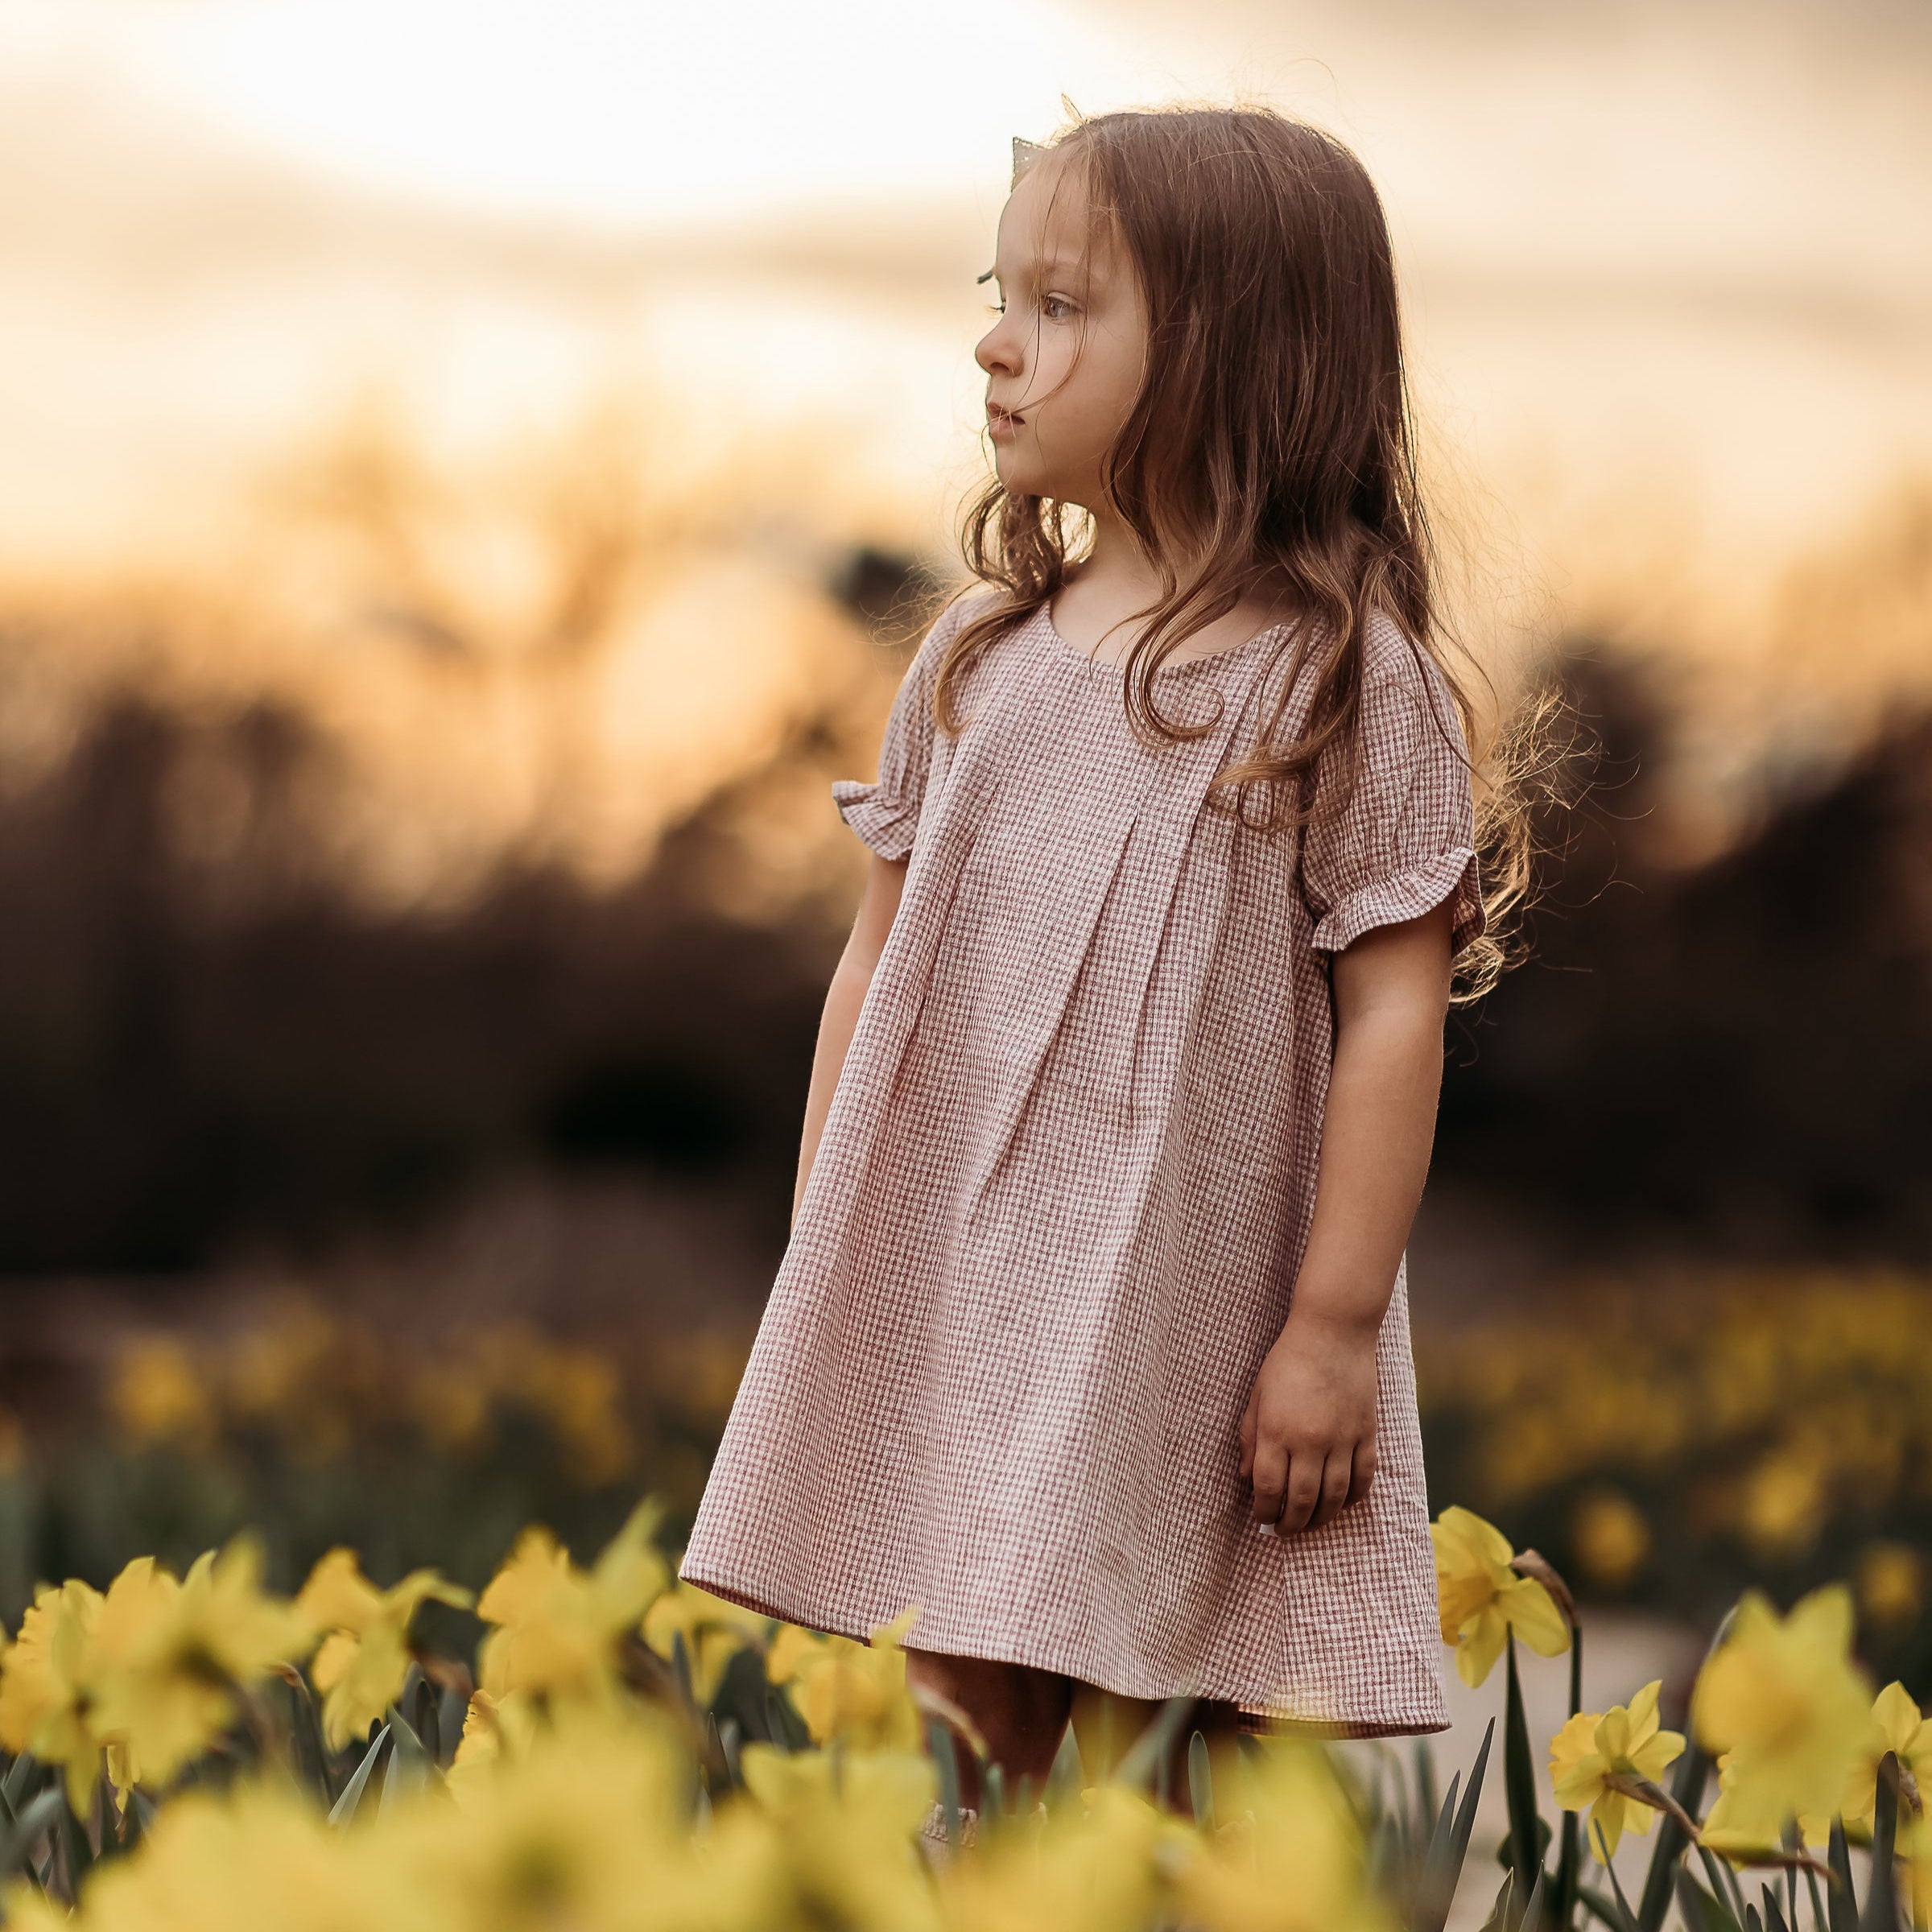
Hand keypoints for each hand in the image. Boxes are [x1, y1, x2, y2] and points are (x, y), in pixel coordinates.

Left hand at [1237, 1310, 1379, 1533]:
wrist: (1333, 1332)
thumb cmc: (1287, 1362)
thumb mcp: (1257, 1397)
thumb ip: (1250, 1439)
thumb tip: (1247, 1478)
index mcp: (1277, 1431)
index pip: (1269, 1489)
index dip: (1264, 1512)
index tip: (1261, 1519)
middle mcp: (1310, 1440)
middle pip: (1302, 1501)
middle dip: (1291, 1524)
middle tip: (1284, 1531)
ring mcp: (1342, 1439)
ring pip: (1334, 1497)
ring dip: (1321, 1519)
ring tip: (1310, 1524)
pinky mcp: (1366, 1434)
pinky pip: (1362, 1478)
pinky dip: (1353, 1498)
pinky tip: (1342, 1505)